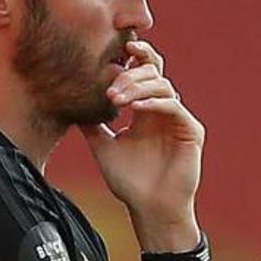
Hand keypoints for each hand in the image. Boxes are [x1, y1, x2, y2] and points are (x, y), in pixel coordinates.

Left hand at [80, 41, 203, 249]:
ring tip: (116, 99)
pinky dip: (154, 102)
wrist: (150, 209)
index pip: (142, 74)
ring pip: (163, 85)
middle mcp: (163, 110)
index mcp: (145, 110)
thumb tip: (69, 102)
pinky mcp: (191, 130)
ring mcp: (178, 118)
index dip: (133, 58)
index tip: (113, 51)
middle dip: (131, 72)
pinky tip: (135, 108)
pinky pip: (174, 106)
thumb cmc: (130, 183)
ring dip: (137, 87)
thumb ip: (92, 124)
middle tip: (110, 82)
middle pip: (155, 72)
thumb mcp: (102, 147)